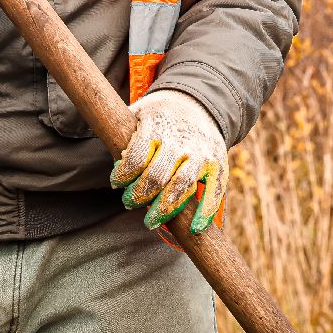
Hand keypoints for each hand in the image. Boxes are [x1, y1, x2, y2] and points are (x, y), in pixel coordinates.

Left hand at [110, 89, 227, 233]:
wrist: (199, 103)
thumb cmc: (160, 116)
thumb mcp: (139, 112)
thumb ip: (125, 134)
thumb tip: (114, 160)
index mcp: (157, 125)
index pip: (137, 156)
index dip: (123, 174)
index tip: (116, 183)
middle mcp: (181, 140)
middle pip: (157, 176)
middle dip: (139, 195)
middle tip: (129, 203)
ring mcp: (202, 153)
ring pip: (182, 185)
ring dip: (164, 209)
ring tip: (150, 221)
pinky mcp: (218, 163)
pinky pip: (215, 191)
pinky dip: (206, 212)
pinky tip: (195, 228)